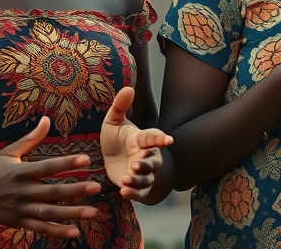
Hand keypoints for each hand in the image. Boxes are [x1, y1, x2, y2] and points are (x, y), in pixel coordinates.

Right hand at [0, 116, 100, 237]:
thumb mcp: (8, 154)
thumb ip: (30, 139)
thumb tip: (47, 119)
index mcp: (21, 172)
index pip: (48, 167)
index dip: (67, 163)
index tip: (87, 159)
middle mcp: (22, 191)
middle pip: (52, 192)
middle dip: (75, 190)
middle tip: (97, 186)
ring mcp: (21, 209)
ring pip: (49, 213)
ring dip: (72, 213)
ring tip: (93, 212)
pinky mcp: (19, 222)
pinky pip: (40, 228)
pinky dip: (57, 231)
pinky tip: (75, 232)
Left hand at [101, 87, 172, 201]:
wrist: (111, 160)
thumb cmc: (116, 139)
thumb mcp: (113, 122)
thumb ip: (120, 107)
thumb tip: (128, 87)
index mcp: (143, 140)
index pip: (154, 138)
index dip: (161, 139)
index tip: (169, 140)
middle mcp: (147, 157)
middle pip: (154, 162)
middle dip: (147, 164)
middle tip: (135, 165)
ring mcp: (142, 173)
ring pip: (147, 178)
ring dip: (139, 180)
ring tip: (126, 180)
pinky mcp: (135, 187)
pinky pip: (139, 192)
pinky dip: (134, 193)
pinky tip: (124, 192)